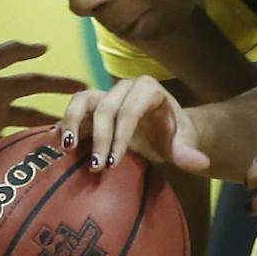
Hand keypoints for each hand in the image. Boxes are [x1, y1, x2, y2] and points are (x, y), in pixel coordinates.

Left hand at [0, 41, 85, 161]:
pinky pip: (1, 160)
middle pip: (34, 117)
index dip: (59, 86)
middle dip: (57, 121)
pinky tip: (40, 175)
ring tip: (69, 155)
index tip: (85, 87)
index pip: (37, 86)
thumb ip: (12, 53)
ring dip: (41, 147)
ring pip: (22, 141)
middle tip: (87, 129)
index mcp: (0, 89)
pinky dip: (18, 166)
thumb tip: (44, 47)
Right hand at [58, 76, 211, 173]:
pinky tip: (55, 143)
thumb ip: (188, 153)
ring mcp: (105, 95)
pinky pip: (74, 111)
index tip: (114, 162)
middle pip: (105, 108)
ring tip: (66, 147)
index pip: (129, 111)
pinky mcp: (91, 107)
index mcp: (148, 89)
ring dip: (72, 122)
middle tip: (97, 167)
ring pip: (82, 101)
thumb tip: (201, 163)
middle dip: (99, 138)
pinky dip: (64, 125)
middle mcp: (123, 88)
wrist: (165, 132)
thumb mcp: (183, 145)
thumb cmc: (174, 137)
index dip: (120, 136)